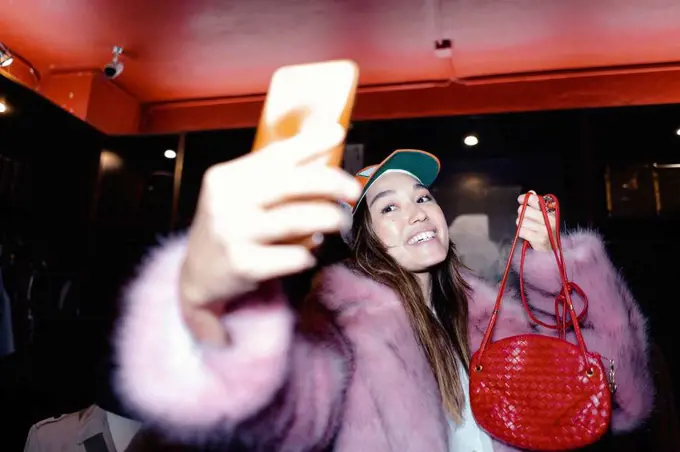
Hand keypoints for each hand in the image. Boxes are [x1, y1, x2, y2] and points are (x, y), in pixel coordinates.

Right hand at [179, 123, 360, 342]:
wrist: (198, 276)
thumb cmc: (230, 228)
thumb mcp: (240, 195)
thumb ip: (274, 175)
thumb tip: (323, 148)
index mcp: (226, 177)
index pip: (274, 154)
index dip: (309, 142)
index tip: (338, 133)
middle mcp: (226, 202)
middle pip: (290, 184)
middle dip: (330, 183)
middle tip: (353, 190)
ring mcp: (232, 234)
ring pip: (296, 219)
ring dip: (328, 218)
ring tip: (341, 221)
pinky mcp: (243, 265)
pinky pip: (292, 256)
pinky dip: (308, 254)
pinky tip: (308, 255)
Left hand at [516, 192, 556, 251]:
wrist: (552, 249)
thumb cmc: (547, 229)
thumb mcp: (545, 215)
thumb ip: (537, 203)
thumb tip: (531, 192)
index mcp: (551, 211)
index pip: (535, 200)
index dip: (525, 198)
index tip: (520, 199)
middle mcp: (549, 219)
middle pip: (525, 211)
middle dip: (521, 213)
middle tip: (525, 217)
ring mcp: (544, 230)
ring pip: (521, 221)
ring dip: (521, 224)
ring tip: (528, 227)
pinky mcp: (538, 239)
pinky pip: (521, 231)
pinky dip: (522, 232)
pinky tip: (527, 234)